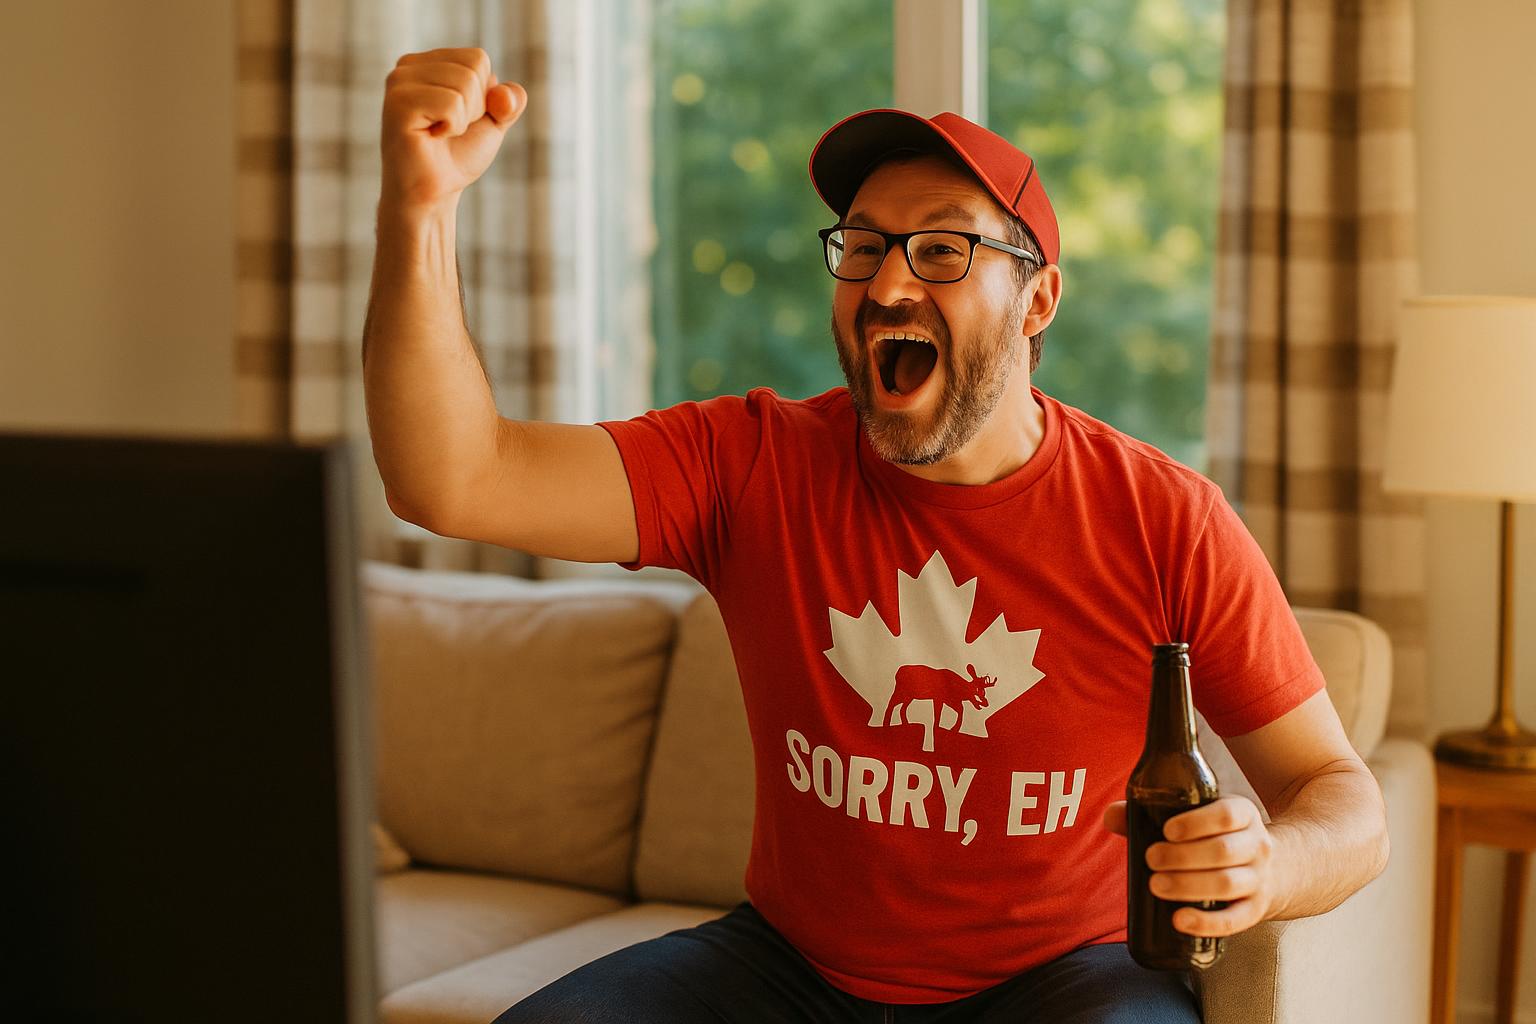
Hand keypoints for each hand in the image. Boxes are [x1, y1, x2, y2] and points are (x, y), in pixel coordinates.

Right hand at [380, 47, 526, 213]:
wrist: (433, 194)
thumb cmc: (457, 156)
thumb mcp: (493, 122)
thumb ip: (509, 101)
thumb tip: (506, 94)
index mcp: (427, 63)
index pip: (478, 59)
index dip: (484, 97)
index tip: (461, 120)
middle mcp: (407, 66)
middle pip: (473, 69)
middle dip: (475, 109)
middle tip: (449, 131)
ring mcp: (399, 82)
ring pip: (464, 84)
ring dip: (463, 120)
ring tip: (438, 134)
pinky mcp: (398, 103)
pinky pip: (452, 103)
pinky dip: (453, 127)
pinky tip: (431, 138)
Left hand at [1103, 795, 1279, 937]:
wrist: (1275, 869)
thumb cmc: (1218, 838)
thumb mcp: (1200, 819)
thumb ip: (1153, 814)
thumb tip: (1111, 815)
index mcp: (1243, 815)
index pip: (1227, 815)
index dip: (1197, 823)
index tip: (1168, 831)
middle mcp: (1258, 845)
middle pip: (1224, 851)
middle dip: (1183, 857)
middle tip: (1151, 859)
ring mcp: (1260, 879)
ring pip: (1228, 884)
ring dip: (1189, 886)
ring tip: (1156, 885)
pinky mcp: (1256, 909)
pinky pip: (1236, 920)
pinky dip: (1207, 923)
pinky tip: (1180, 920)